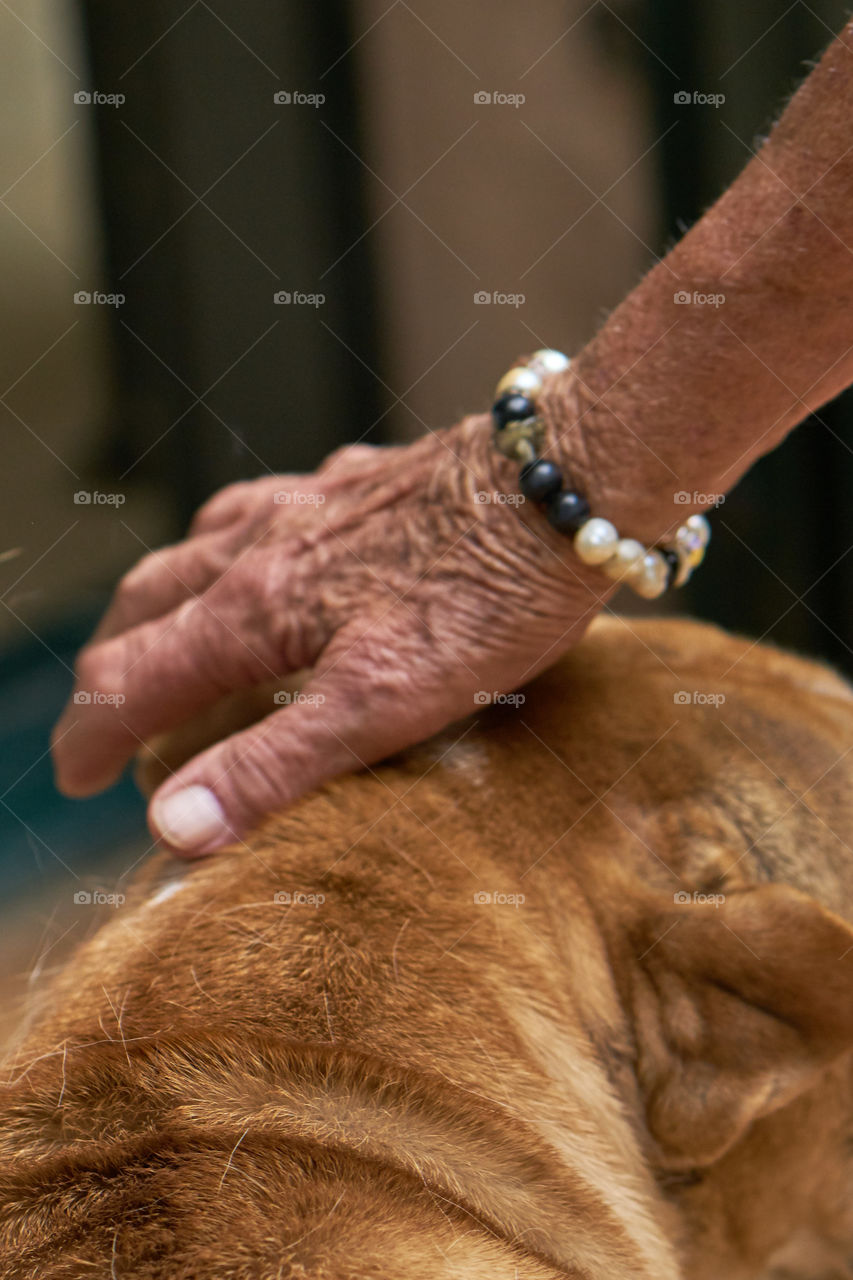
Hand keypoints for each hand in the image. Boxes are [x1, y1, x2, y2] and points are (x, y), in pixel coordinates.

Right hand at [52, 416, 609, 853]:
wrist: (565, 482)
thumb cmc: (485, 597)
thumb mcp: (380, 705)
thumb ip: (273, 763)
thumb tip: (171, 824)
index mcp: (255, 610)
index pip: (135, 679)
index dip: (94, 737)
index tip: (75, 782)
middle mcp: (264, 546)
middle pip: (148, 604)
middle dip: (112, 664)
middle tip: (104, 714)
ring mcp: (311, 505)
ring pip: (198, 545)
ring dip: (160, 596)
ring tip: (157, 626)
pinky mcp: (359, 483)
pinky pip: (269, 505)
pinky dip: (236, 540)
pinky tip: (268, 542)